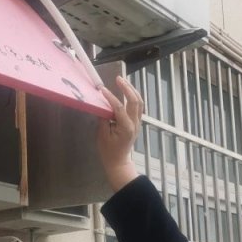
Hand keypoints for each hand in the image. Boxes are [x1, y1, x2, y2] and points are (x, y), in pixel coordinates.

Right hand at [97, 75, 142, 192]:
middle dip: (127, 88)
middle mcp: (135, 124)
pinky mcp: (137, 122)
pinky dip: (133, 97)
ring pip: (139, 102)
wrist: (118, 162)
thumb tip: (103, 106)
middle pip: (135, 101)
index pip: (119, 108)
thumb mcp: (102, 136)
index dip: (110, 97)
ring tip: (123, 81)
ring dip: (132, 90)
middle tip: (118, 78)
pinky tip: (126, 91)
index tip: (102, 90)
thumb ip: (104, 120)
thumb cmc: (108, 151)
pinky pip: (138, 106)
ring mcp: (138, 123)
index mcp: (126, 128)